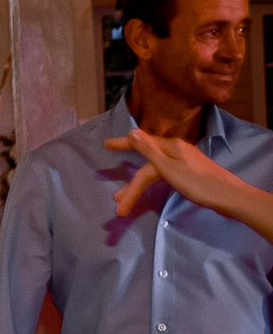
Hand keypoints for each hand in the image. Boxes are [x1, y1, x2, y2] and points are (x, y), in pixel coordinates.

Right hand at [105, 127, 264, 221]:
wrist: (229, 196)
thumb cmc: (198, 183)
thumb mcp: (169, 168)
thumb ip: (149, 151)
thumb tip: (132, 132)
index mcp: (171, 147)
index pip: (141, 144)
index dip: (123, 145)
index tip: (106, 145)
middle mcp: (177, 151)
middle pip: (147, 165)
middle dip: (131, 183)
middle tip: (116, 197)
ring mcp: (184, 162)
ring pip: (155, 172)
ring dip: (139, 187)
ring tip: (124, 201)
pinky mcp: (190, 173)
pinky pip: (163, 175)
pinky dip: (152, 182)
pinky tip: (150, 186)